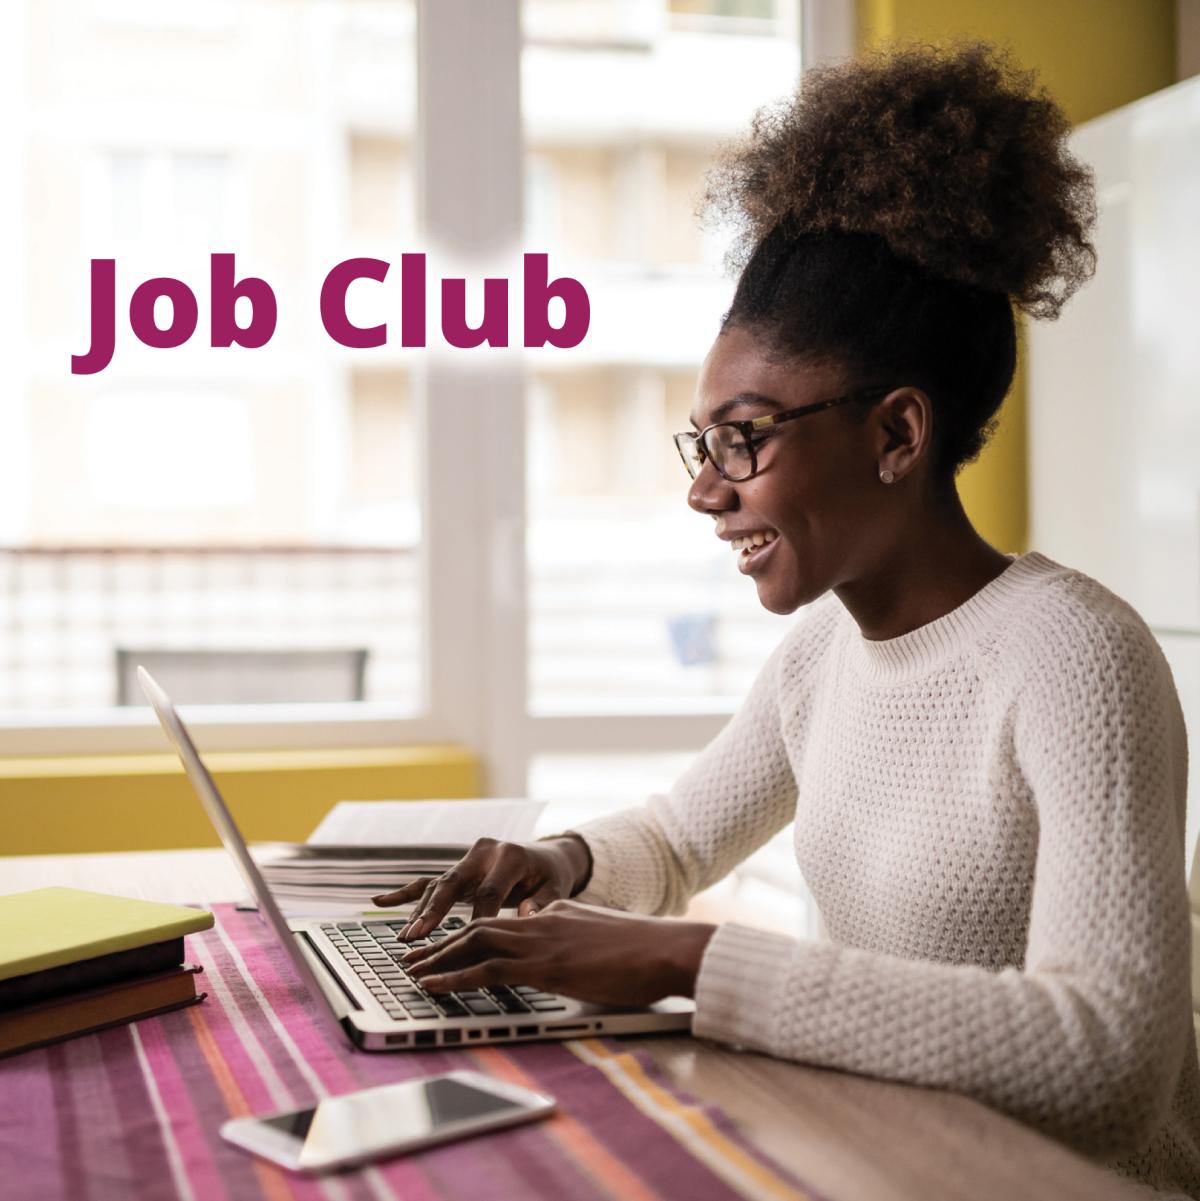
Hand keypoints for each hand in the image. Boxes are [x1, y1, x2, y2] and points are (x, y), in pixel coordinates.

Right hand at [371, 835, 590, 939]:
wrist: (547, 857)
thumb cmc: (551, 878)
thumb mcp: (557, 889)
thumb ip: (544, 903)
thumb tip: (528, 916)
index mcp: (510, 856)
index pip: (490, 891)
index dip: (480, 919)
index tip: (469, 945)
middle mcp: (484, 852)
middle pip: (454, 883)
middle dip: (434, 911)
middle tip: (417, 936)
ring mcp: (467, 859)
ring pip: (438, 884)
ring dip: (420, 911)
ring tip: (406, 937)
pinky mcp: (458, 869)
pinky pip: (428, 881)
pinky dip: (404, 893)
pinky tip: (378, 901)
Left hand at [399, 899, 716, 1006]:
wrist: (666, 949)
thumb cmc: (646, 953)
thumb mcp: (604, 943)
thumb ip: (580, 946)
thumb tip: (571, 963)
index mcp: (556, 913)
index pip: (504, 924)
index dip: (471, 935)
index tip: (450, 948)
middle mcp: (542, 920)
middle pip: (478, 926)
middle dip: (441, 942)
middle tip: (413, 956)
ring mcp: (541, 941)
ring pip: (473, 942)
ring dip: (437, 958)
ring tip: (410, 971)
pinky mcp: (543, 965)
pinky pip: (486, 969)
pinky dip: (452, 976)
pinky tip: (432, 985)